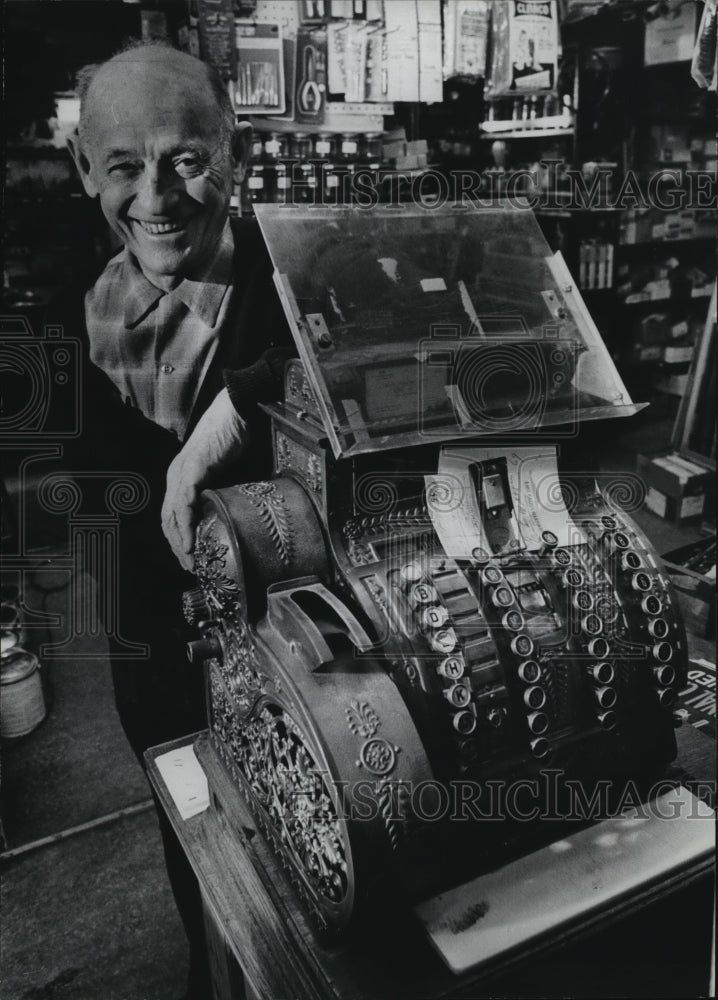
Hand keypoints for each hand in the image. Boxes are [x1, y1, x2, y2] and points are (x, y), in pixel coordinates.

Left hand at [162, 389, 247, 569]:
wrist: (237, 413)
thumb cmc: (235, 438)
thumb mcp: (229, 474)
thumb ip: (225, 494)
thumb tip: (236, 517)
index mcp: (182, 478)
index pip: (173, 515)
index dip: (179, 538)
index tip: (191, 558)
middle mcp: (176, 477)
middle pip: (167, 520)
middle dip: (177, 546)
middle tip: (190, 567)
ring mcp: (180, 473)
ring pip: (171, 516)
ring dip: (179, 541)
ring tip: (190, 560)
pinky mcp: (191, 470)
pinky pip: (183, 504)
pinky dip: (185, 525)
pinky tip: (191, 541)